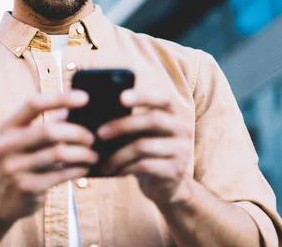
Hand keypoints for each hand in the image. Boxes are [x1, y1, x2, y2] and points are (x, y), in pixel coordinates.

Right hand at [0, 91, 98, 222]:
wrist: (2, 199)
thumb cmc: (23, 161)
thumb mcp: (26, 139)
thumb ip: (49, 123)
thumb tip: (76, 107)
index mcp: (7, 127)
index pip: (33, 104)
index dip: (60, 98)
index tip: (85, 98)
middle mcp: (6, 146)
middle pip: (48, 130)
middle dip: (76, 132)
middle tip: (92, 137)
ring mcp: (15, 168)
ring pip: (58, 153)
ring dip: (82, 153)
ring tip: (93, 155)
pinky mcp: (27, 187)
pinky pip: (61, 174)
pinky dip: (78, 169)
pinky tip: (85, 167)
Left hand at [97, 89, 193, 205]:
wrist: (165, 185)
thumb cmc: (146, 151)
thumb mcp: (142, 133)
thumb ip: (131, 120)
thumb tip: (100, 112)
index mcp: (174, 114)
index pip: (163, 98)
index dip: (143, 96)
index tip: (121, 97)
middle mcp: (182, 129)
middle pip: (153, 120)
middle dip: (122, 125)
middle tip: (99, 133)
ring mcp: (181, 150)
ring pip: (143, 146)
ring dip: (118, 154)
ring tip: (102, 161)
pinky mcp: (175, 171)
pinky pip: (144, 165)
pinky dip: (124, 167)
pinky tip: (112, 171)